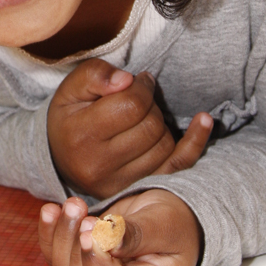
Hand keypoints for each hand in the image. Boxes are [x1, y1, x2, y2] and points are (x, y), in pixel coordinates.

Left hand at [38, 191, 201, 265]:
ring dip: (61, 239)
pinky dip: (49, 236)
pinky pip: (56, 261)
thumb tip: (108, 239)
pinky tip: (51, 211)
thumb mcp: (164, 223)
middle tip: (81, 215)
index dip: (98, 265)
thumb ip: (138, 233)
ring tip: (73, 206)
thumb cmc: (173, 224)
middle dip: (74, 252)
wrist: (164, 219)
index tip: (90, 231)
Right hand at [47, 58, 212, 198]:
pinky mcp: (138, 190)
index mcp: (82, 136)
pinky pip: (178, 166)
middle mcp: (100, 166)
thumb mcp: (70, 88)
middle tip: (138, 99)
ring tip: (142, 117)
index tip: (136, 82)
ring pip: (164, 144)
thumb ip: (95, 75)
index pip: (130, 105)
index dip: (140, 87)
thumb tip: (127, 80)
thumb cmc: (69, 118)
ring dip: (160, 123)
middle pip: (151, 126)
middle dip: (150, 105)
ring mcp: (121, 184)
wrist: (60, 158)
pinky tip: (205, 120)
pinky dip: (196, 142)